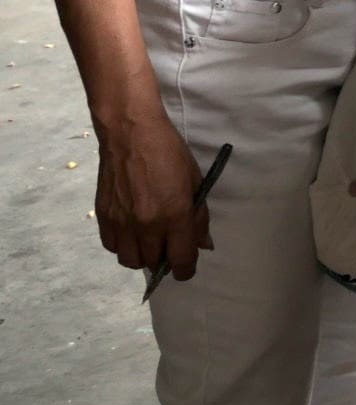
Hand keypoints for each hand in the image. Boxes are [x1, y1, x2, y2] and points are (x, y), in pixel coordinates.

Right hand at [95, 112, 209, 279]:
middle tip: (169, 245)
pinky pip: (112, 247)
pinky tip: (131, 231)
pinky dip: (123, 246)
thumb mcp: (195, 181)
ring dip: (143, 255)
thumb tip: (202, 244)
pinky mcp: (102, 217)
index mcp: (174, 215)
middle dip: (164, 260)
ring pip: (130, 260)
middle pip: (153, 263)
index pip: (180, 260)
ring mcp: (122, 223)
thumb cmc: (169, 153)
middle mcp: (146, 224)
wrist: (131, 134)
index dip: (186, 269)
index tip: (186, 268)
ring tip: (150, 239)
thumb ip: (199, 216)